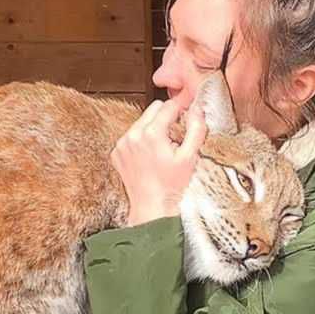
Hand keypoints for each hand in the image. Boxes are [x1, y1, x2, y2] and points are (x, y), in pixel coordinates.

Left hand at [110, 99, 207, 226]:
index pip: (168, 106)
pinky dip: (141, 141)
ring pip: (141, 122)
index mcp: (152, 133)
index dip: (180, 109)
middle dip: (166, 118)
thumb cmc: (171, 186)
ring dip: (153, 129)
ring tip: (162, 149)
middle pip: (152, 109)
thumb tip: (197, 110)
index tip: (186, 115)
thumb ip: (196, 129)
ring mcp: (122, 144)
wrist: (152, 207)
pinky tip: (149, 157)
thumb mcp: (190, 157)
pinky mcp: (117, 153)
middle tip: (175, 135)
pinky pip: (131, 137)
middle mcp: (133, 135)